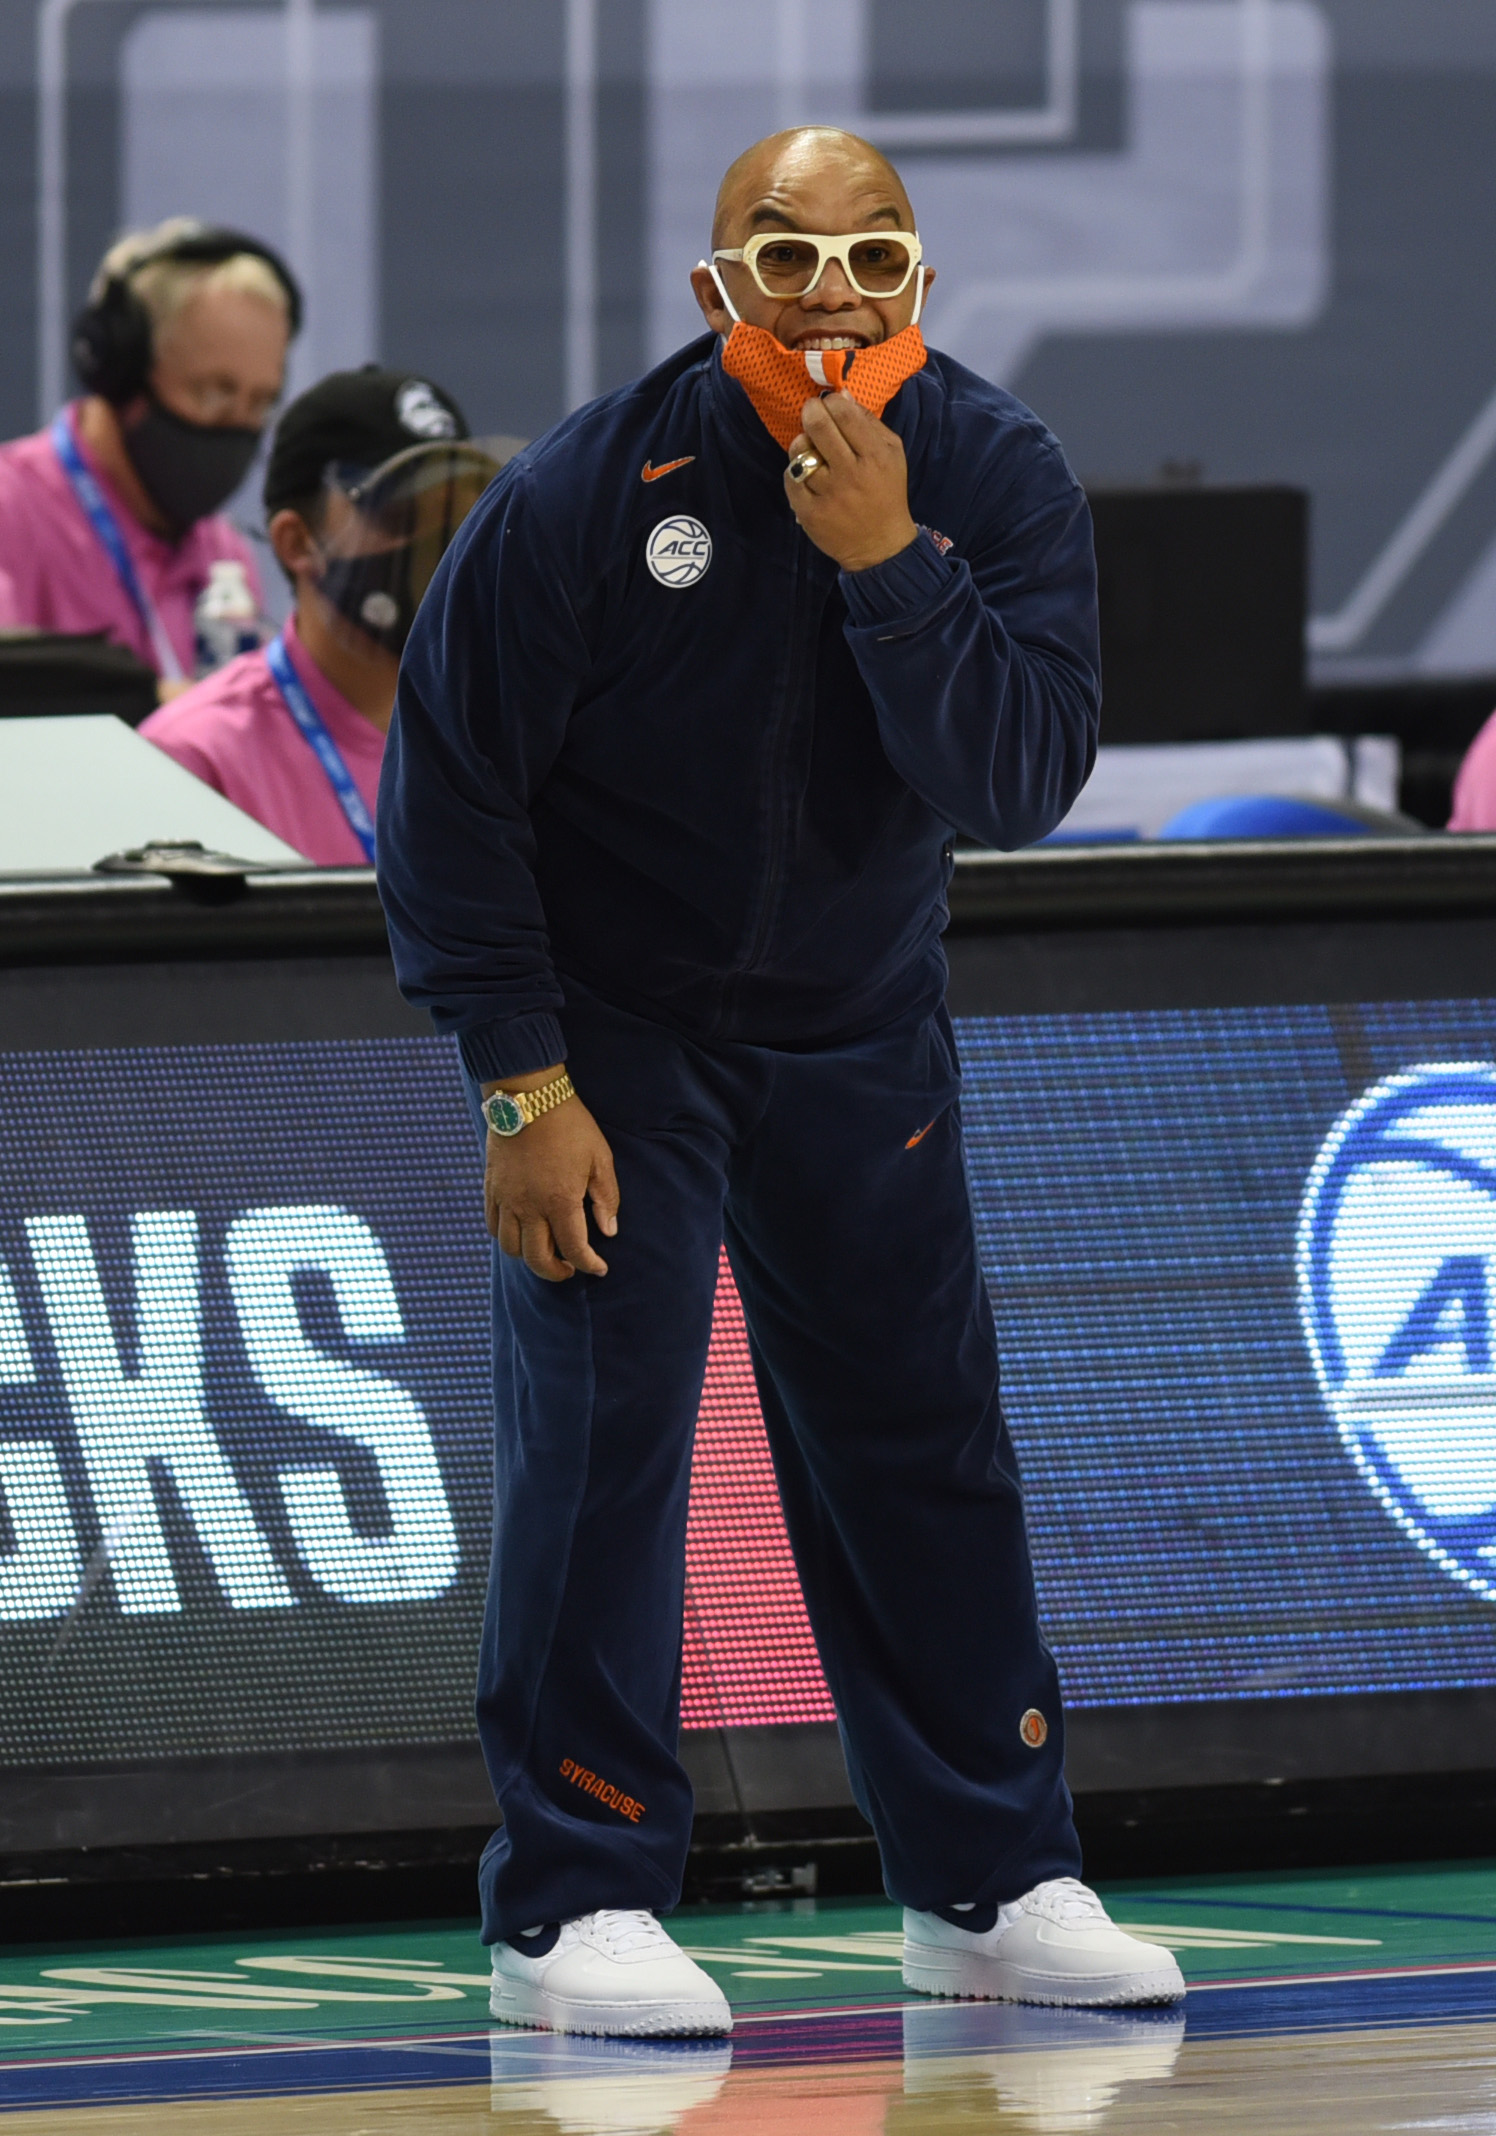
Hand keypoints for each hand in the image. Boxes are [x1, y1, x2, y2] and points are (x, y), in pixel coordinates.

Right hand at [482, 1068, 619, 1281]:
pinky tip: (522, 1231)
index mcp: (560, 1200)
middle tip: (570, 1268)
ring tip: (546, 1251)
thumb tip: (608, 1231)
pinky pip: (492, 1226)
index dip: (590, 1265)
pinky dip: (506, 1237)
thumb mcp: (600, 1158)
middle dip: (556, 1272)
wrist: (528, 1096)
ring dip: (529, 1257)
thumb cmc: (571, 1125)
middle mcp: (529, 1206)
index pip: (574, 1249)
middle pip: (537, 1259)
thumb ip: (606, 1198)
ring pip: (510, 1248)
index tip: (599, 1268)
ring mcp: (506, 1199)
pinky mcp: (491, 1188)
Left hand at [784, 391, 918, 572]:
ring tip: (809, 447)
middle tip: (811, 413)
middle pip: (819, 427)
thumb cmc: (887, 492)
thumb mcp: (892, 454)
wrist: (880, 545)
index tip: (829, 403)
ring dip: (801, 444)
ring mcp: (829, 495)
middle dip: (810, 411)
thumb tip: (842, 395)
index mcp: (875, 456)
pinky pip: (790, 480)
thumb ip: (869, 423)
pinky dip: (793, 471)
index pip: (845, 414)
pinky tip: (803, 473)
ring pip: (800, 453)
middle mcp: (851, 474)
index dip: (831, 402)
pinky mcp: (810, 513)